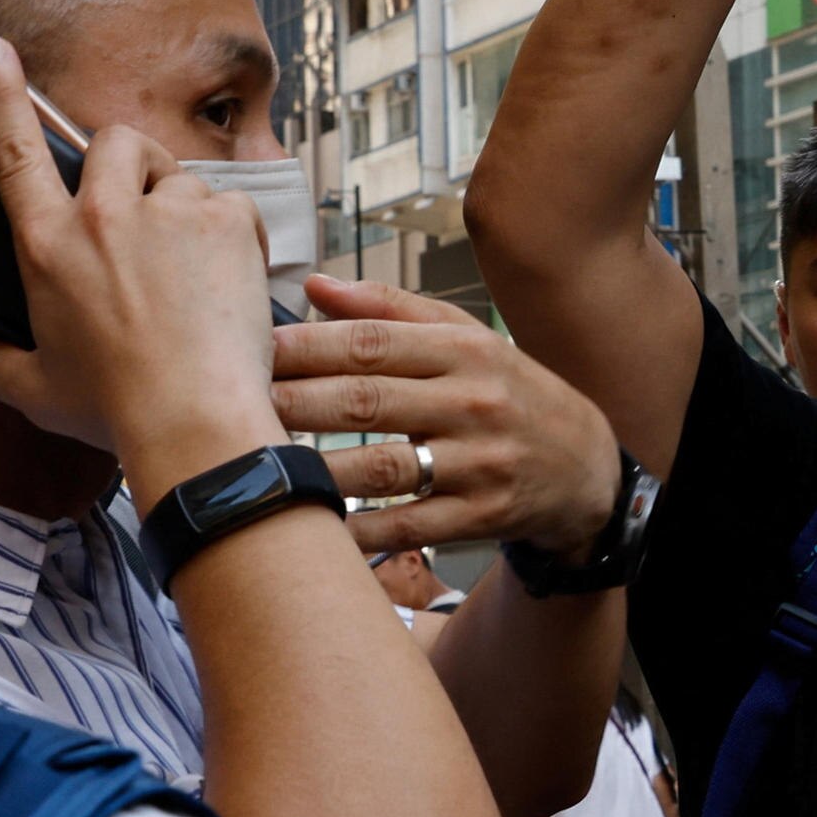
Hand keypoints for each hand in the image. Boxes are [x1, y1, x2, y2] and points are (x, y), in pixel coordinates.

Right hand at [0, 39, 287, 498]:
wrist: (195, 425)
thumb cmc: (115, 411)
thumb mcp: (35, 391)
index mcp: (47, 246)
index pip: (13, 151)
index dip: (0, 93)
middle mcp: (104, 216)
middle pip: (112, 141)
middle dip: (124, 160)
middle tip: (138, 207)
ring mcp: (169, 212)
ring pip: (176, 174)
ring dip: (178, 205)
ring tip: (185, 269)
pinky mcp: (227, 221)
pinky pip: (229, 203)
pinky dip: (229, 233)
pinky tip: (224, 279)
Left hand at [273, 284, 627, 553]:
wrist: (586, 467)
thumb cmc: (507, 394)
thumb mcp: (465, 339)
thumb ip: (390, 310)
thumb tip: (315, 287)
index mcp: (462, 350)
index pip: (371, 343)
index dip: (305, 346)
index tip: (249, 348)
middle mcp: (473, 402)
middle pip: (368, 401)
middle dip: (295, 402)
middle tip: (230, 406)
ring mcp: (480, 462)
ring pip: (384, 467)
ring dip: (316, 469)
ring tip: (258, 467)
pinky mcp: (483, 516)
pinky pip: (409, 525)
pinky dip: (358, 530)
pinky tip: (312, 526)